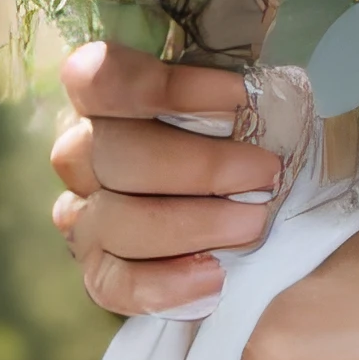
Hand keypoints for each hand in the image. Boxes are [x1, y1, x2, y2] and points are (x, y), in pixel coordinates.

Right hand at [50, 38, 287, 312]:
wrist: (275, 233)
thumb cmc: (253, 154)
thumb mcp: (253, 114)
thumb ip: (244, 101)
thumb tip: (269, 98)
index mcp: (109, 98)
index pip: (100, 76)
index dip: (166, 88)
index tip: (239, 100)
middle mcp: (83, 153)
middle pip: (113, 151)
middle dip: (199, 164)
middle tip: (264, 173)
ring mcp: (85, 216)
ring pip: (114, 219)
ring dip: (191, 221)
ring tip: (252, 223)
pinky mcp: (100, 273)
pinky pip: (116, 283)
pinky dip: (166, 282)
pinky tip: (213, 278)